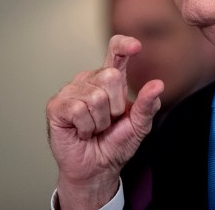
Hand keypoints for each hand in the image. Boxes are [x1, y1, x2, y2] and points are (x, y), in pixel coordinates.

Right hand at [46, 35, 163, 208]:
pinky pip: (78, 110)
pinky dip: (85, 127)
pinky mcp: (56, 105)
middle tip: (109, 121)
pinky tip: (81, 132)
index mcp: (110, 79)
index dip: (124, 45)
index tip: (136, 47)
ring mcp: (71, 91)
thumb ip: (148, 105)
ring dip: (100, 121)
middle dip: (116, 106)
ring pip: (95, 97)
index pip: (115, 51)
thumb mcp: (139, 125)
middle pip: (110, 76)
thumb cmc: (116, 144)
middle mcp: (89, 80)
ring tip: (94, 128)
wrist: (96, 168)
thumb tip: (158, 85)